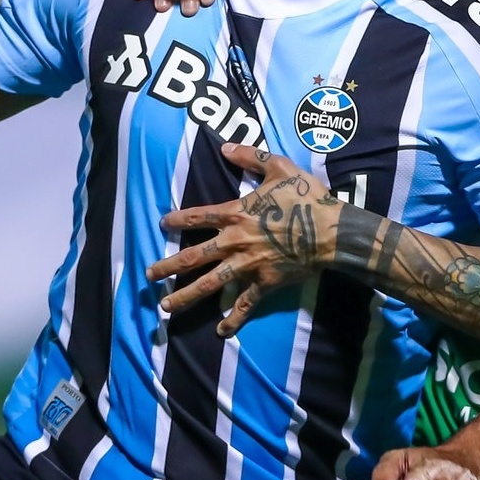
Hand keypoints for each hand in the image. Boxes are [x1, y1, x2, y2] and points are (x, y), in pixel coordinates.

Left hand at [147, 143, 340, 332]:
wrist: (331, 231)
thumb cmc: (307, 198)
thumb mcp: (281, 168)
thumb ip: (252, 157)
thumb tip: (225, 148)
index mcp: (235, 213)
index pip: (197, 217)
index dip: (177, 220)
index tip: (163, 224)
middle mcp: (235, 241)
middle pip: (193, 256)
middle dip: (168, 266)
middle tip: (149, 274)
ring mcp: (248, 264)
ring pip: (210, 284)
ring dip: (186, 296)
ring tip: (166, 306)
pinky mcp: (264, 283)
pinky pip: (245, 304)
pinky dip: (233, 319)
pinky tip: (221, 332)